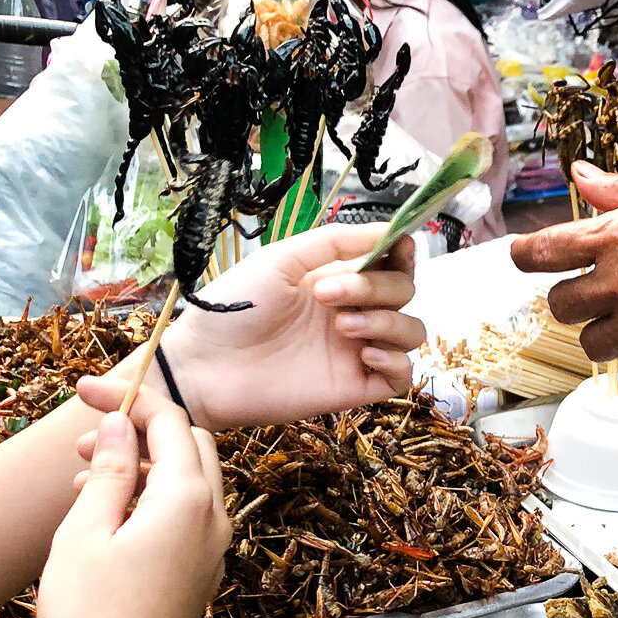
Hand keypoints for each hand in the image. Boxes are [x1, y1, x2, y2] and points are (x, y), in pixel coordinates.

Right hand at [37, 403, 229, 617]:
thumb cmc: (91, 617)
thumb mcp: (86, 531)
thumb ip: (108, 471)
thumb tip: (120, 426)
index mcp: (190, 501)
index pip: (170, 422)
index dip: (128, 398)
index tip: (82, 390)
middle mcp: (216, 521)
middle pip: (191, 446)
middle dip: (140, 431)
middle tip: (81, 439)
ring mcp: (214, 550)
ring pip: (190, 482)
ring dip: (144, 466)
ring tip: (81, 477)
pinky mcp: (203, 573)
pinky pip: (188, 517)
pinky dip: (154, 499)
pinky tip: (107, 515)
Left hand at [88, 226, 423, 433]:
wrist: (205, 366)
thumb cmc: (232, 310)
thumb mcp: (281, 260)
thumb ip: (334, 242)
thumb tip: (389, 230)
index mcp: (336, 280)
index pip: (391, 264)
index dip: (402, 254)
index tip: (399, 247)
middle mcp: (352, 312)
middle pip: (404, 293)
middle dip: (376, 287)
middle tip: (325, 295)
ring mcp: (356, 351)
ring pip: (412, 332)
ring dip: (388, 322)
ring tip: (342, 326)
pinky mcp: (356, 387)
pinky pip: (403, 374)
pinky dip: (394, 359)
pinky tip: (361, 353)